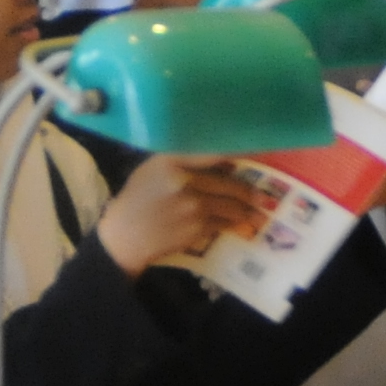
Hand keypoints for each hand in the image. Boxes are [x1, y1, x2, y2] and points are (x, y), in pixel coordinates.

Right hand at [98, 154, 264, 276]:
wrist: (125, 235)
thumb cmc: (137, 198)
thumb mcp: (153, 169)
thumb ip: (182, 160)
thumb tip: (218, 159)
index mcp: (172, 161)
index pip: (214, 152)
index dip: (239, 151)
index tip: (258, 149)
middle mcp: (185, 180)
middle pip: (229, 182)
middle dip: (248, 190)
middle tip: (260, 193)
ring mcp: (193, 206)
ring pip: (231, 205)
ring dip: (247, 209)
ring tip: (258, 210)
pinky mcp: (197, 228)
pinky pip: (224, 223)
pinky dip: (234, 224)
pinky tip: (242, 224)